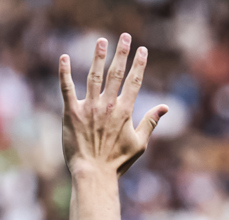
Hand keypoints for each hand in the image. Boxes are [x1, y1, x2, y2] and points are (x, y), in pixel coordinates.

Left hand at [60, 34, 166, 176]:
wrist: (93, 173)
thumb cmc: (117, 162)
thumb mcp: (140, 143)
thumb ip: (150, 123)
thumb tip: (165, 108)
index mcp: (125, 111)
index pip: (134, 81)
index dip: (139, 64)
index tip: (142, 50)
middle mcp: (108, 105)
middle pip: (116, 73)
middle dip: (121, 53)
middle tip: (124, 37)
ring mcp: (89, 108)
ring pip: (94, 76)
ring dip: (98, 56)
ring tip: (101, 41)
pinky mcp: (71, 113)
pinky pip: (67, 88)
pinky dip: (65, 72)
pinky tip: (64, 58)